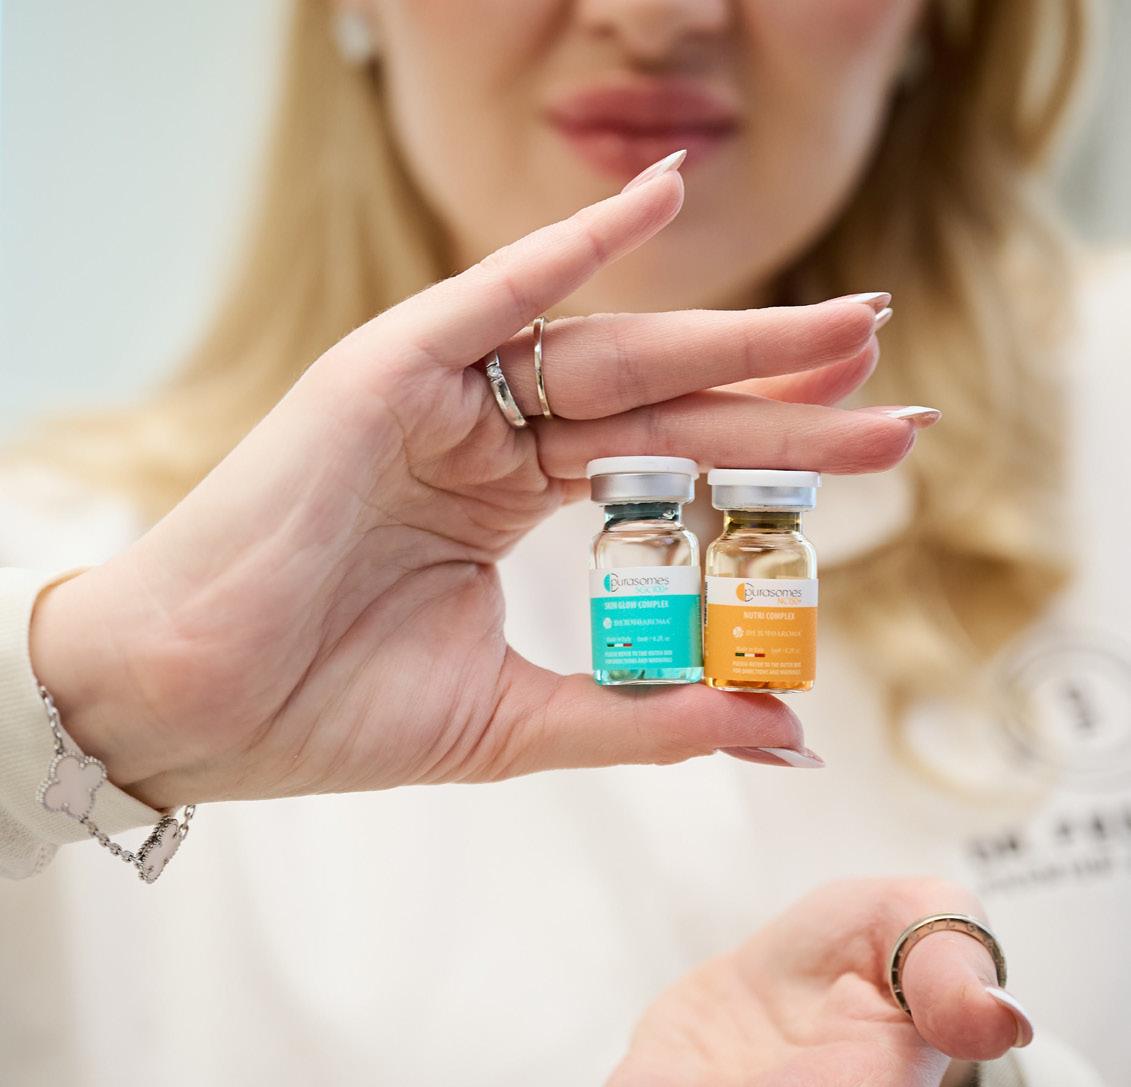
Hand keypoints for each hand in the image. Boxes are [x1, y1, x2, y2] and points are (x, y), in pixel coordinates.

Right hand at [32, 158, 925, 808]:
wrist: (195, 712)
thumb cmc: (329, 712)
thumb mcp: (524, 720)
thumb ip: (653, 717)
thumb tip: (786, 734)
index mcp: (508, 508)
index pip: (665, 469)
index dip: (769, 463)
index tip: (867, 464)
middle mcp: (486, 441)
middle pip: (663, 406)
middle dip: (782, 400)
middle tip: (891, 399)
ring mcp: (438, 400)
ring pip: (608, 353)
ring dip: (728, 337)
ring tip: (845, 333)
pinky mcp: (382, 371)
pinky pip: (491, 295)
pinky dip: (571, 244)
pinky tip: (664, 197)